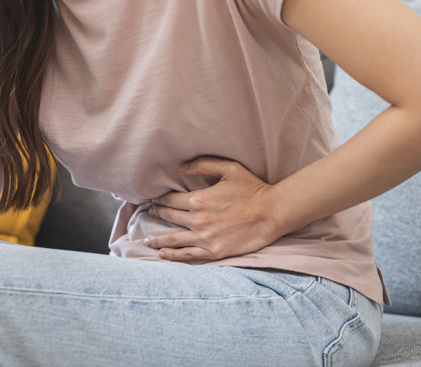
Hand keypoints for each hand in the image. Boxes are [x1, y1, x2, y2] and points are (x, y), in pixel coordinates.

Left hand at [144, 157, 283, 260]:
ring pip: (174, 239)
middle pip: (169, 218)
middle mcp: (198, 220)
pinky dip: (173, 256)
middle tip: (149, 214)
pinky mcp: (214, 252)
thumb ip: (203, 165)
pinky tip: (162, 255)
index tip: (154, 201)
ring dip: (158, 240)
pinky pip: (188, 255)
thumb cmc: (253, 188)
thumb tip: (181, 167)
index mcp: (199, 199)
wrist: (273, 212)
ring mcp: (205, 238)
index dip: (160, 200)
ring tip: (147, 241)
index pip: (171, 200)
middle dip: (157, 215)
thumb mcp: (229, 168)